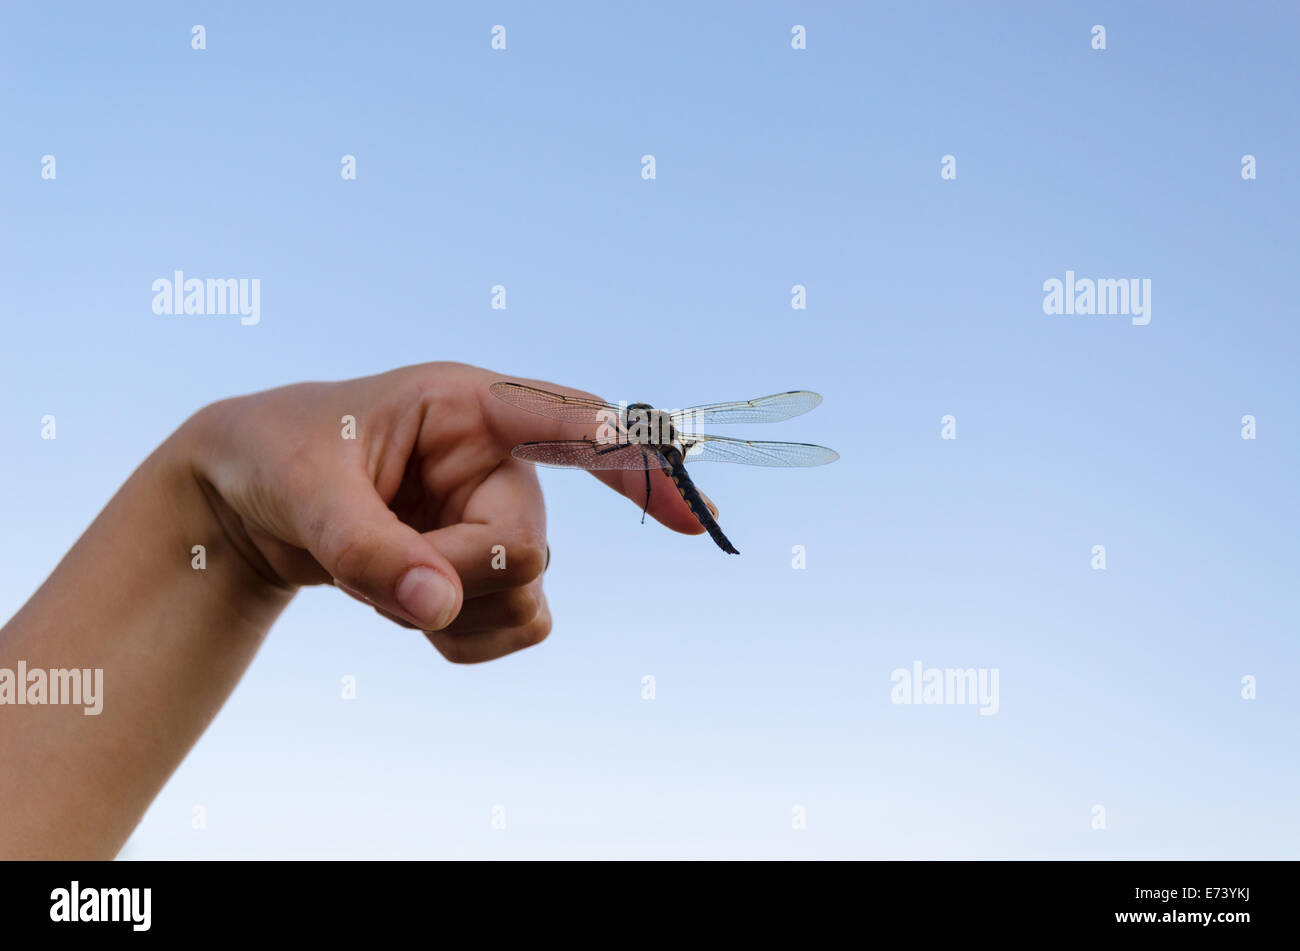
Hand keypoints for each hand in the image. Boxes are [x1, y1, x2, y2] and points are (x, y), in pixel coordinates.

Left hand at [187, 362, 707, 662]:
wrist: (245, 501)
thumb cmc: (277, 459)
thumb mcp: (307, 494)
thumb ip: (370, 549)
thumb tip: (438, 609)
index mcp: (468, 407)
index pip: (572, 422)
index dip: (634, 463)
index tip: (691, 510)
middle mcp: (497, 462)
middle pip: (528, 545)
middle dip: (454, 577)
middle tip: (383, 574)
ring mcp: (496, 518)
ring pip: (526, 596)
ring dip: (453, 613)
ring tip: (380, 584)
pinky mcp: (484, 569)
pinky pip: (515, 628)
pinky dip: (461, 640)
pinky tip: (408, 612)